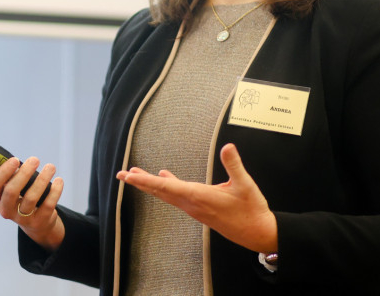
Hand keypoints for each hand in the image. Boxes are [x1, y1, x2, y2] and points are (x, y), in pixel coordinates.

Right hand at [0, 156, 65, 251]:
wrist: (36, 222)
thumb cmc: (22, 196)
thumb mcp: (13, 186)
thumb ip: (12, 174)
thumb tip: (17, 159)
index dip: (3, 172)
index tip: (15, 159)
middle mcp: (5, 210)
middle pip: (11, 191)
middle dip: (24, 173)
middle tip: (35, 160)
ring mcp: (21, 219)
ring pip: (31, 198)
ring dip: (42, 179)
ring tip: (50, 167)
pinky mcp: (38, 222)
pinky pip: (47, 205)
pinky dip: (54, 191)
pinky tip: (58, 180)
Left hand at [116, 143, 277, 253]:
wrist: (257, 232)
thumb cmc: (251, 210)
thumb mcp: (245, 185)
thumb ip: (234, 165)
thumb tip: (228, 146)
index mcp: (199, 196)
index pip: (166, 187)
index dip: (146, 180)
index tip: (129, 176)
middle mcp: (192, 204)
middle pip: (160, 191)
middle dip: (140, 182)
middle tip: (121, 174)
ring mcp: (195, 208)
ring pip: (167, 194)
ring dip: (150, 184)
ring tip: (135, 175)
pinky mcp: (200, 209)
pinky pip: (176, 196)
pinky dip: (167, 185)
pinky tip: (165, 176)